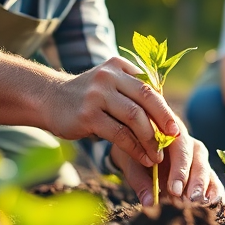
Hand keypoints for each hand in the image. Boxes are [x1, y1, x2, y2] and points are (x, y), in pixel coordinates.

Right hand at [47, 57, 180, 168]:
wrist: (49, 99)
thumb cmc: (88, 97)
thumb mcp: (110, 84)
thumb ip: (133, 93)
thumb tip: (166, 116)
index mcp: (119, 66)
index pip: (150, 87)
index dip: (165, 109)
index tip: (175, 128)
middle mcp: (109, 76)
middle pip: (147, 98)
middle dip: (164, 120)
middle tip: (175, 138)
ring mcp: (97, 95)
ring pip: (134, 117)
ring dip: (150, 139)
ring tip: (157, 155)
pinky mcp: (88, 115)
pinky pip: (119, 134)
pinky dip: (134, 148)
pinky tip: (142, 158)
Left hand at [110, 118, 224, 206]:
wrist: (139, 150)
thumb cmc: (136, 154)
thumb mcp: (132, 163)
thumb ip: (140, 180)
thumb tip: (149, 202)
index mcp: (171, 134)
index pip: (180, 148)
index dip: (180, 169)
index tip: (175, 190)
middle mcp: (189, 144)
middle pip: (198, 158)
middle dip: (197, 180)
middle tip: (192, 199)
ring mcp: (199, 158)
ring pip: (207, 169)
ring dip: (206, 187)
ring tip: (202, 204)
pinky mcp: (204, 172)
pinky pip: (213, 181)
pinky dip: (215, 192)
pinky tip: (213, 204)